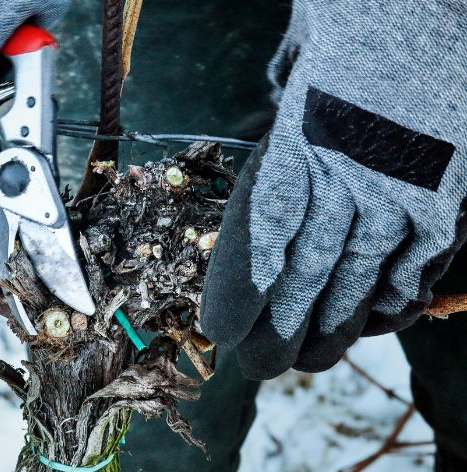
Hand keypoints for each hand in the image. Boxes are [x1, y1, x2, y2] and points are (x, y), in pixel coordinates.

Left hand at [199, 0, 466, 379]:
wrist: (418, 4)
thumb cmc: (352, 22)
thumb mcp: (300, 67)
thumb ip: (284, 119)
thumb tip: (275, 131)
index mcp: (300, 144)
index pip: (265, 234)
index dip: (245, 287)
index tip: (225, 327)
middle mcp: (348, 174)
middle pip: (310, 267)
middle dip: (284, 323)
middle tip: (262, 365)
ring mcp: (401, 185)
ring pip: (363, 272)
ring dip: (336, 322)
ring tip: (312, 361)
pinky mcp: (447, 188)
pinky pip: (422, 253)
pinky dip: (399, 290)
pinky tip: (380, 319)